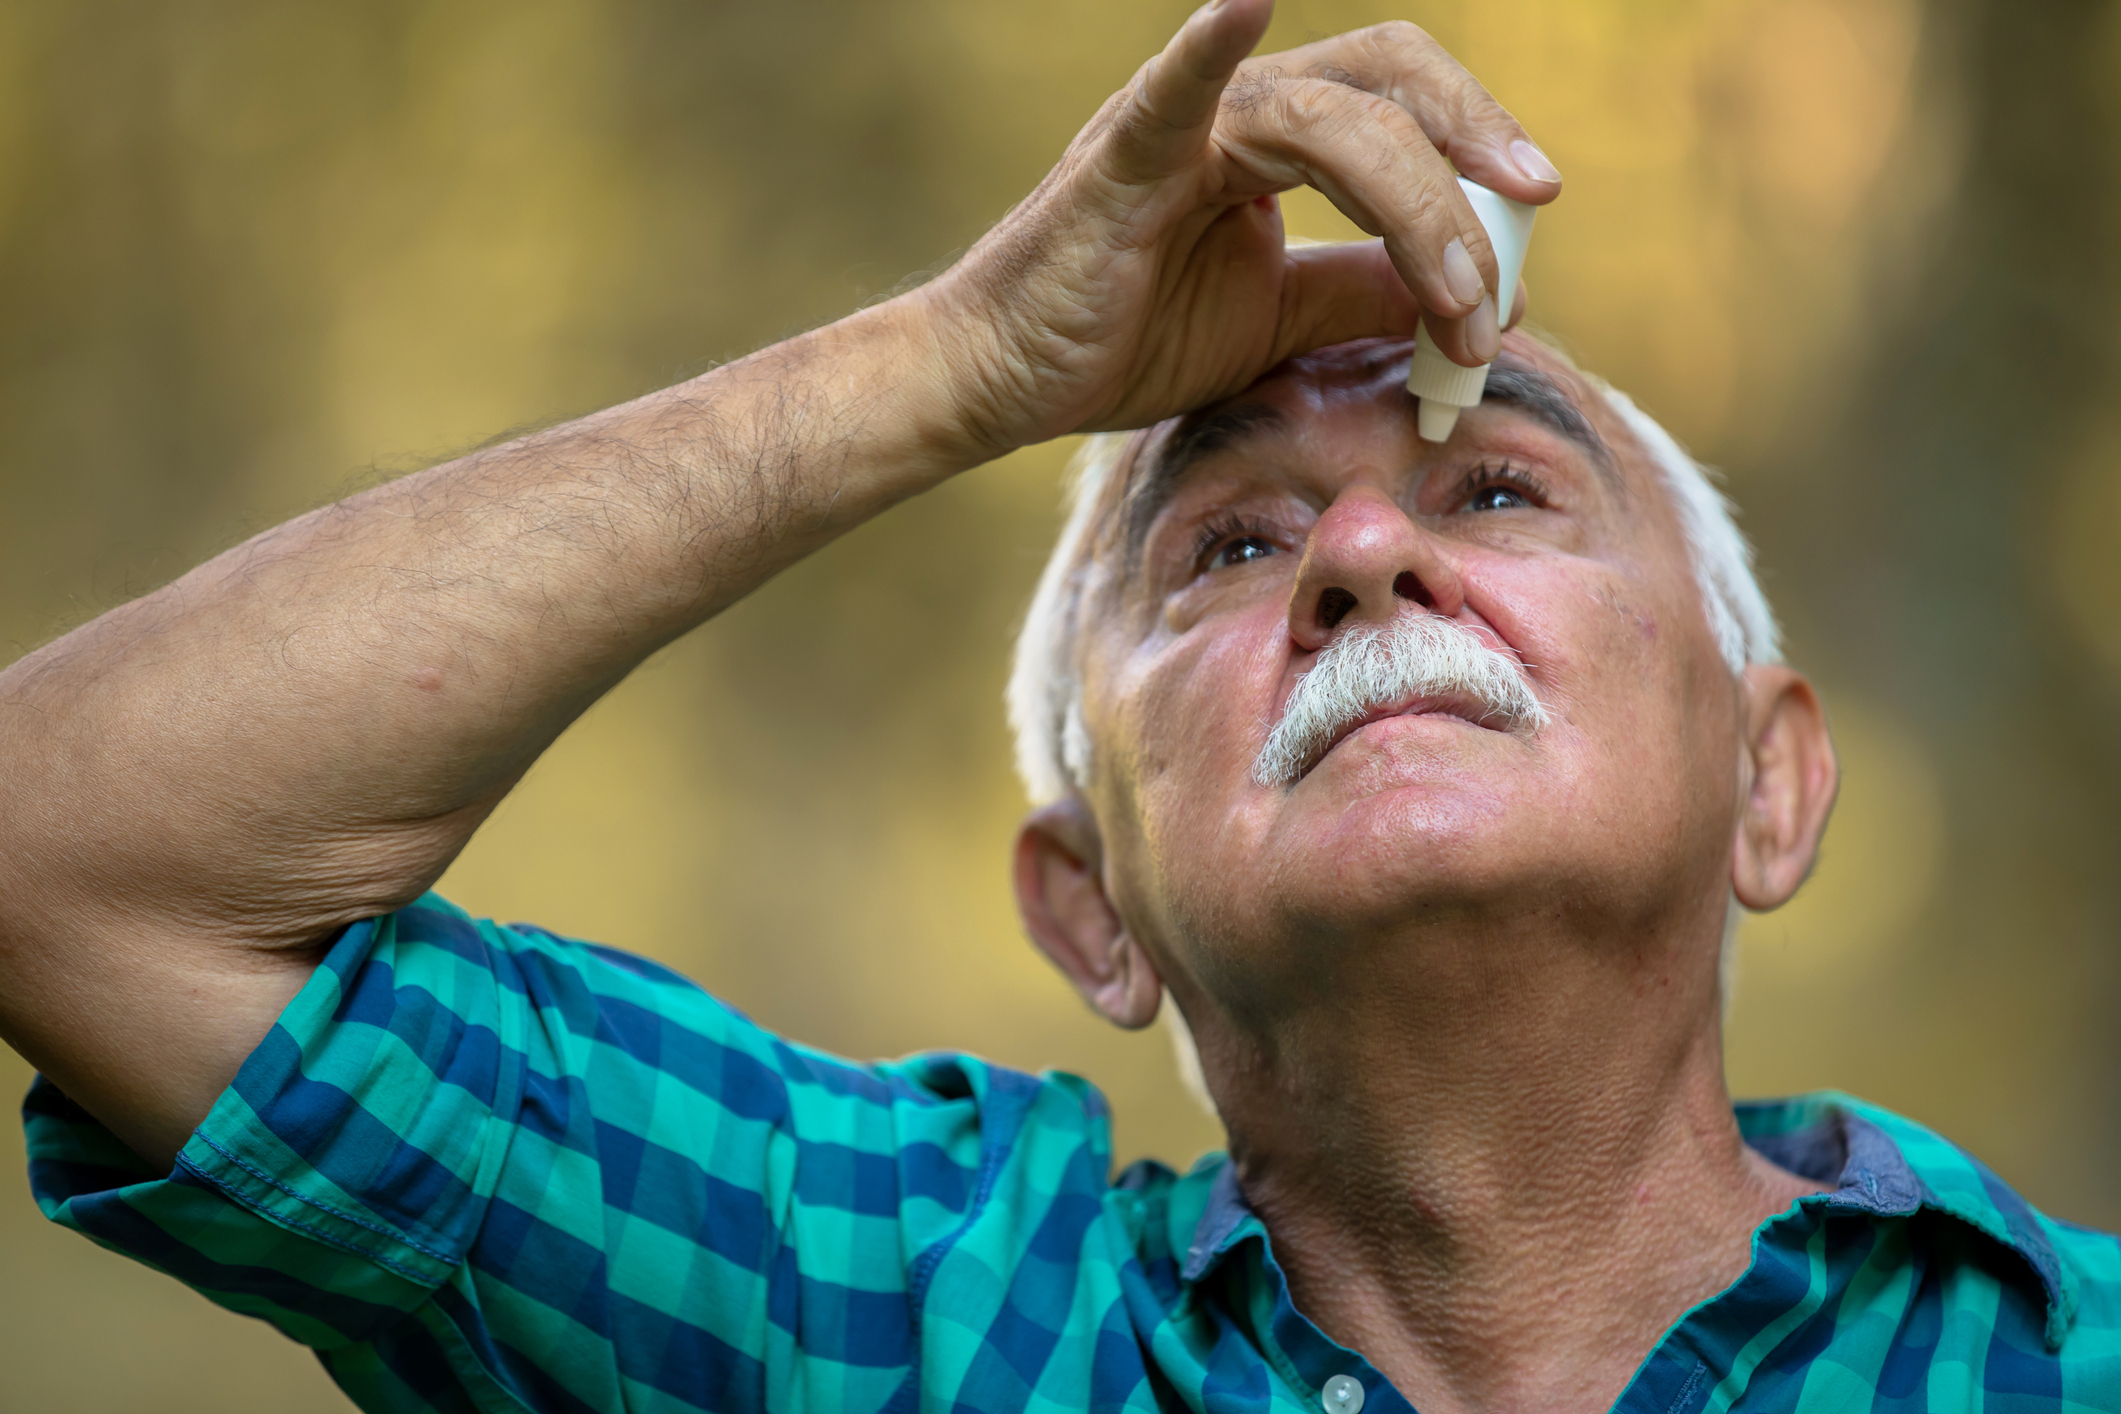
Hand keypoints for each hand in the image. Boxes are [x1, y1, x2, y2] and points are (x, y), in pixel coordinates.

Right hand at [920, 0, 1560, 454]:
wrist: (1007, 380)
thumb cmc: (1124, 340)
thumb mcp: (1278, 321)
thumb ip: (1365, 295)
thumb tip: (1486, 297)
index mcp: (1274, 144)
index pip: (1402, 114)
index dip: (1477, 148)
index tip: (1536, 214)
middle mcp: (1237, 115)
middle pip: (1386, 86)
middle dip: (1472, 144)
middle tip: (1533, 207)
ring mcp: (1180, 127)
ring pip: (1329, 118)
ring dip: (1415, 201)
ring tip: (1460, 293)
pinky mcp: (1122, 162)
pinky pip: (1173, 90)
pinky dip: (1208, 40)